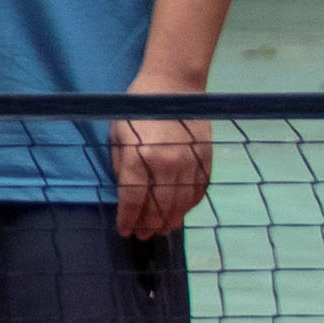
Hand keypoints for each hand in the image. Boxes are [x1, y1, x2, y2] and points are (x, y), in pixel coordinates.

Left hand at [115, 94, 215, 239]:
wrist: (173, 86)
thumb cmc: (136, 110)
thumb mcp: (117, 136)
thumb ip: (121, 166)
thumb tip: (125, 193)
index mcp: (139, 157)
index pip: (133, 199)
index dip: (128, 219)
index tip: (124, 231)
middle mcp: (166, 164)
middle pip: (158, 206)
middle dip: (148, 224)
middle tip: (142, 236)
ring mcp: (190, 163)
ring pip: (180, 203)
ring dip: (170, 220)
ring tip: (161, 231)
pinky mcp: (206, 159)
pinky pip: (198, 191)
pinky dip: (189, 206)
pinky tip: (180, 214)